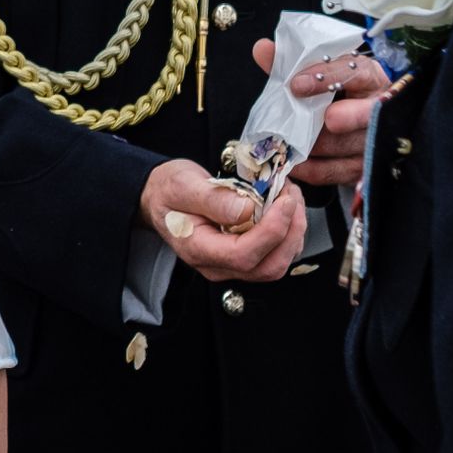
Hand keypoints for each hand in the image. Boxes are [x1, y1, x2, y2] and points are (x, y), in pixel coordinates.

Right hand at [140, 157, 312, 285]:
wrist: (159, 198)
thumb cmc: (168, 191)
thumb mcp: (183, 186)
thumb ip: (213, 199)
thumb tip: (248, 209)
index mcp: (199, 250)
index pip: (243, 255)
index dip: (271, 230)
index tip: (284, 201)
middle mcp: (218, 265)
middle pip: (268, 267)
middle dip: (290, 232)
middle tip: (292, 196)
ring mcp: (232, 264)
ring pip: (277, 263)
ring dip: (293, 232)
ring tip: (290, 198)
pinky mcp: (244, 257)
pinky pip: (275, 254)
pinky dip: (288, 232)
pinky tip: (284, 208)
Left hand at [249, 39, 389, 188]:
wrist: (352, 121)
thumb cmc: (333, 93)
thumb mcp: (318, 73)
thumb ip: (291, 64)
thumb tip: (263, 49)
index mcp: (368, 76)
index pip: (355, 72)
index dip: (328, 77)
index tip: (297, 84)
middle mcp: (379, 106)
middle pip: (370, 113)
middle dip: (351, 116)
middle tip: (329, 119)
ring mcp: (376, 139)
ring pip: (352, 145)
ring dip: (321, 145)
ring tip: (294, 143)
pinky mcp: (365, 166)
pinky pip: (339, 171)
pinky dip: (315, 169)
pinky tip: (296, 165)